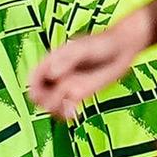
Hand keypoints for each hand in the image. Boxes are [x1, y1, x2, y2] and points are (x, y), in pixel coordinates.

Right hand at [26, 18, 148, 121]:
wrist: (122, 49)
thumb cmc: (102, 43)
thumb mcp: (83, 49)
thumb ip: (67, 60)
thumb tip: (52, 74)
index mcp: (53, 61)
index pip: (34, 78)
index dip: (34, 88)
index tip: (41, 95)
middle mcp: (58, 74)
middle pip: (39, 94)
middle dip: (45, 102)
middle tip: (59, 102)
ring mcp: (68, 84)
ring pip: (51, 104)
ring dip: (55, 110)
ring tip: (68, 110)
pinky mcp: (80, 93)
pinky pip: (66, 107)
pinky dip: (66, 113)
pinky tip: (74, 113)